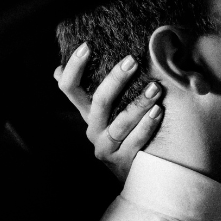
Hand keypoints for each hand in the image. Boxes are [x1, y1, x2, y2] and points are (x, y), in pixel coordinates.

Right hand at [54, 43, 162, 180]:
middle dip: (115, 80)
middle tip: (132, 61)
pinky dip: (147, 126)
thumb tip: (62, 65)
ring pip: (120, 123)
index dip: (74, 68)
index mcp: (86, 112)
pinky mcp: (122, 161)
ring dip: (138, 103)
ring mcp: (106, 147)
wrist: (134, 175)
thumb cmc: (123, 132)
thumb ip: (93, 88)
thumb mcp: (108, 111)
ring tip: (155, 87)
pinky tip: (158, 111)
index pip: (69, 87)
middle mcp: (92, 129)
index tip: (87, 46)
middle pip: (98, 102)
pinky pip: (135, 142)